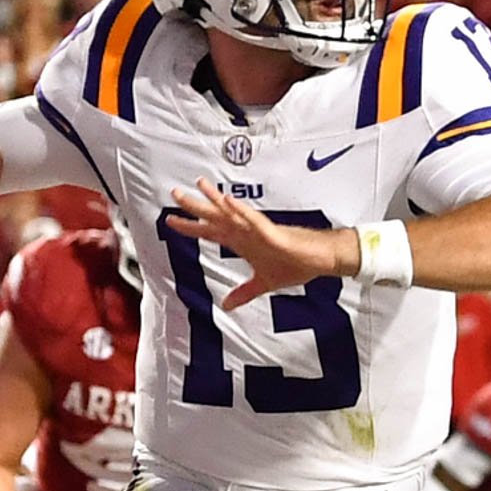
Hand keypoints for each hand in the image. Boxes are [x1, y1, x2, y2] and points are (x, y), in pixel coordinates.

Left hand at [167, 178, 358, 309]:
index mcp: (242, 242)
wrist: (319, 260)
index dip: (190, 227)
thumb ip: (244, 292)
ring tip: (198, 185)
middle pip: (215, 217)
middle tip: (174, 195)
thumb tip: (227, 305)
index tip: (171, 221)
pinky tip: (227, 200)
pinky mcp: (272, 232)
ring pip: (231, 212)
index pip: (210, 232)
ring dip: (214, 199)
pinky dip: (240, 210)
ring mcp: (258, 230)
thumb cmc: (295, 264)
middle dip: (194, 207)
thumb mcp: (264, 283)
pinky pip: (253, 219)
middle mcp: (246, 232)